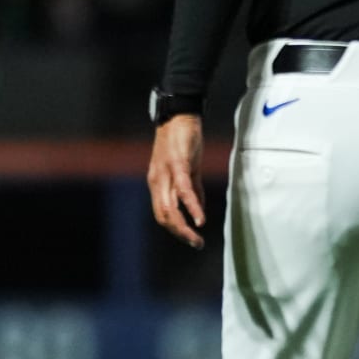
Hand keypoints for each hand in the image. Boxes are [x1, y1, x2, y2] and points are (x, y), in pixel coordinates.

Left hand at [148, 114, 206, 247]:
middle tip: (195, 244)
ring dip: (183, 228)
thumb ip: (193, 188)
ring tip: (196, 239)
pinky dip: (192, 207)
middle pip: (163, 216)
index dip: (175, 229)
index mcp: (158, 183)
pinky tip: (200, 219)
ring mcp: (166, 173)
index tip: (190, 239)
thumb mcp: (188, 168)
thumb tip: (199, 207)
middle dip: (179, 234)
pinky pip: (183, 191)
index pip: (161, 213)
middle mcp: (158, 181)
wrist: (179, 114)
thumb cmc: (182, 140)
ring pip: (170, 208)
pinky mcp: (178, 164)